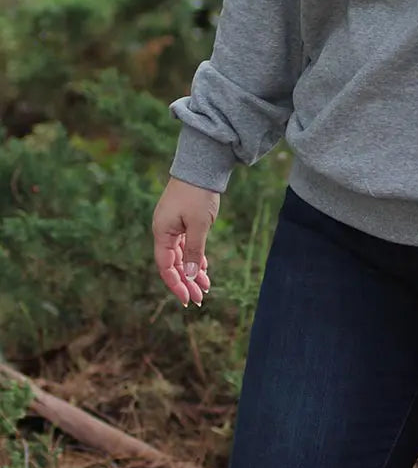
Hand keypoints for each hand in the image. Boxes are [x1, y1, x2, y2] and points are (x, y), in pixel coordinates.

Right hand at [151, 177, 217, 307]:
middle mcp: (164, 231)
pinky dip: (194, 257)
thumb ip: (194, 251)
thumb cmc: (198, 195)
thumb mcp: (199, 225)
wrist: (200, 167)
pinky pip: (186, 245)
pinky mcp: (182, 221)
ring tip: (205, 287)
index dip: (176, 284)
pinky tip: (203, 269)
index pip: (166, 266)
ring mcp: (173, 226)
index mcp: (162, 233)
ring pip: (181, 255)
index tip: (188, 299)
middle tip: (200, 298)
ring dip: (192, 271)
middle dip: (186, 282)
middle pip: (173, 264)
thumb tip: (190, 276)